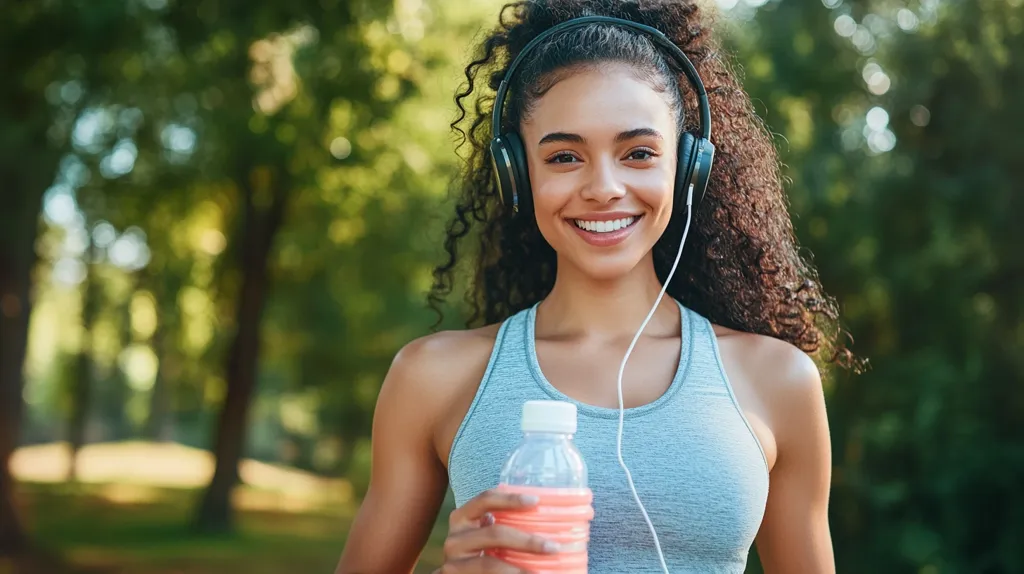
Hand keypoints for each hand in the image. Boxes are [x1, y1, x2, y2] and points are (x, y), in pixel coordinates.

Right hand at [434, 488, 559, 572]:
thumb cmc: (480, 554)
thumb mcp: (486, 537)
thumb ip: (503, 526)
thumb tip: (546, 522)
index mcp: (463, 518)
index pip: (485, 500)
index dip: (510, 498)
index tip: (536, 501)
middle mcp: (455, 538)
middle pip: (494, 533)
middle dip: (526, 541)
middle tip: (553, 548)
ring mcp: (453, 562)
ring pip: (489, 564)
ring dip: (519, 570)